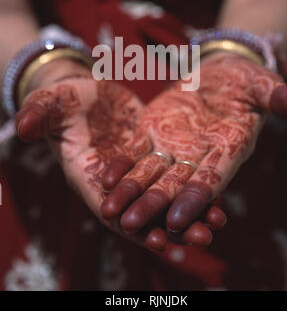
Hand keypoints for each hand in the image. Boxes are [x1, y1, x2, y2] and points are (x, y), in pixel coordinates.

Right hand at [15, 60, 224, 249]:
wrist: (87, 93)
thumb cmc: (65, 99)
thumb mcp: (52, 102)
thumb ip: (39, 113)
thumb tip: (23, 127)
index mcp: (88, 175)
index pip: (108, 207)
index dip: (131, 224)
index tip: (155, 239)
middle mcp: (114, 182)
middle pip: (142, 211)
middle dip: (169, 226)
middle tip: (200, 237)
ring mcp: (135, 172)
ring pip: (163, 199)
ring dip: (188, 213)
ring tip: (217, 222)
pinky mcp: (152, 158)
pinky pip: (174, 179)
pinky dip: (192, 190)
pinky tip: (218, 197)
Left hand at [101, 52, 286, 241]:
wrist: (218, 73)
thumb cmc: (245, 80)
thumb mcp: (261, 85)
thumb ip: (274, 96)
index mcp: (227, 150)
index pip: (211, 180)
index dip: (195, 200)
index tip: (178, 220)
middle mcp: (198, 156)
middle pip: (174, 186)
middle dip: (153, 205)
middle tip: (131, 224)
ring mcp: (173, 145)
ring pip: (149, 174)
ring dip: (130, 193)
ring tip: (109, 210)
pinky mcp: (152, 131)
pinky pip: (135, 151)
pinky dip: (122, 165)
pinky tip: (104, 178)